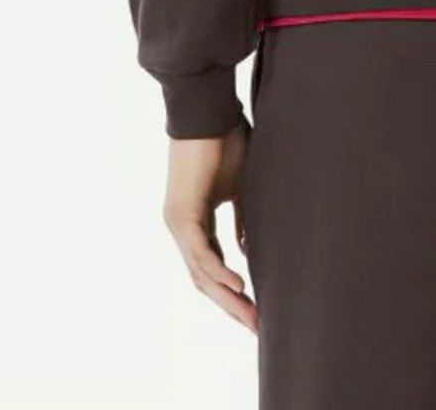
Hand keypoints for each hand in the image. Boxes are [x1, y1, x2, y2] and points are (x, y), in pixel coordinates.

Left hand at [162, 119, 256, 332]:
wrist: (208, 110)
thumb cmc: (225, 139)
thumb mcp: (240, 186)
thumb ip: (242, 218)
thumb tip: (248, 248)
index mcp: (197, 221)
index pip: (213, 265)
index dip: (233, 289)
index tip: (256, 308)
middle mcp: (183, 227)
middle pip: (204, 278)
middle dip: (231, 304)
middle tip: (255, 325)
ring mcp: (179, 223)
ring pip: (201, 272)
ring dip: (226, 296)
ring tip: (250, 315)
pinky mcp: (181, 214)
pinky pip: (200, 252)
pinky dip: (218, 271)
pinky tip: (238, 284)